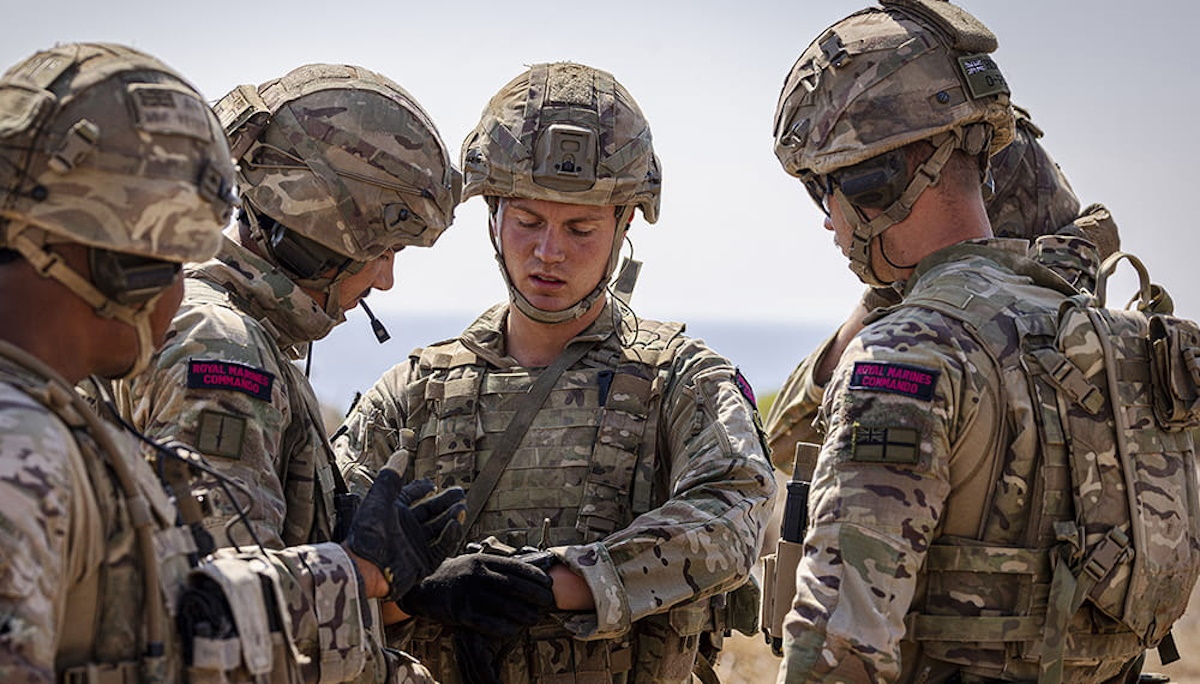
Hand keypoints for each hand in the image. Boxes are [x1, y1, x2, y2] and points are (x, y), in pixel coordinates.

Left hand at [345, 473, 465, 600]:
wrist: (366, 566)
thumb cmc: (367, 533)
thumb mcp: (379, 498)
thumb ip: (391, 476)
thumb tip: (401, 453)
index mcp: (393, 512)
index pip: (411, 496)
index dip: (421, 488)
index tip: (432, 483)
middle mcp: (405, 529)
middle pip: (430, 512)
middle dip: (445, 502)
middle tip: (460, 493)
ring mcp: (415, 546)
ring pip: (439, 528)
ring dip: (451, 516)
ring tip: (462, 506)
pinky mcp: (422, 563)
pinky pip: (441, 547)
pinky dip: (450, 536)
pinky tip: (454, 524)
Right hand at [397, 553, 554, 638]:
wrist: (423, 588)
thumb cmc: (456, 575)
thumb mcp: (474, 563)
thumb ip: (496, 566)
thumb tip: (528, 573)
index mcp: (482, 560)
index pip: (516, 567)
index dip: (535, 577)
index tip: (548, 584)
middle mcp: (476, 574)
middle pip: (514, 586)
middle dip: (536, 595)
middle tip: (547, 602)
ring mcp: (468, 594)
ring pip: (505, 605)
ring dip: (524, 614)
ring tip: (534, 618)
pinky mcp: (461, 612)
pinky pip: (489, 623)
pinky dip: (505, 628)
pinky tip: (514, 630)